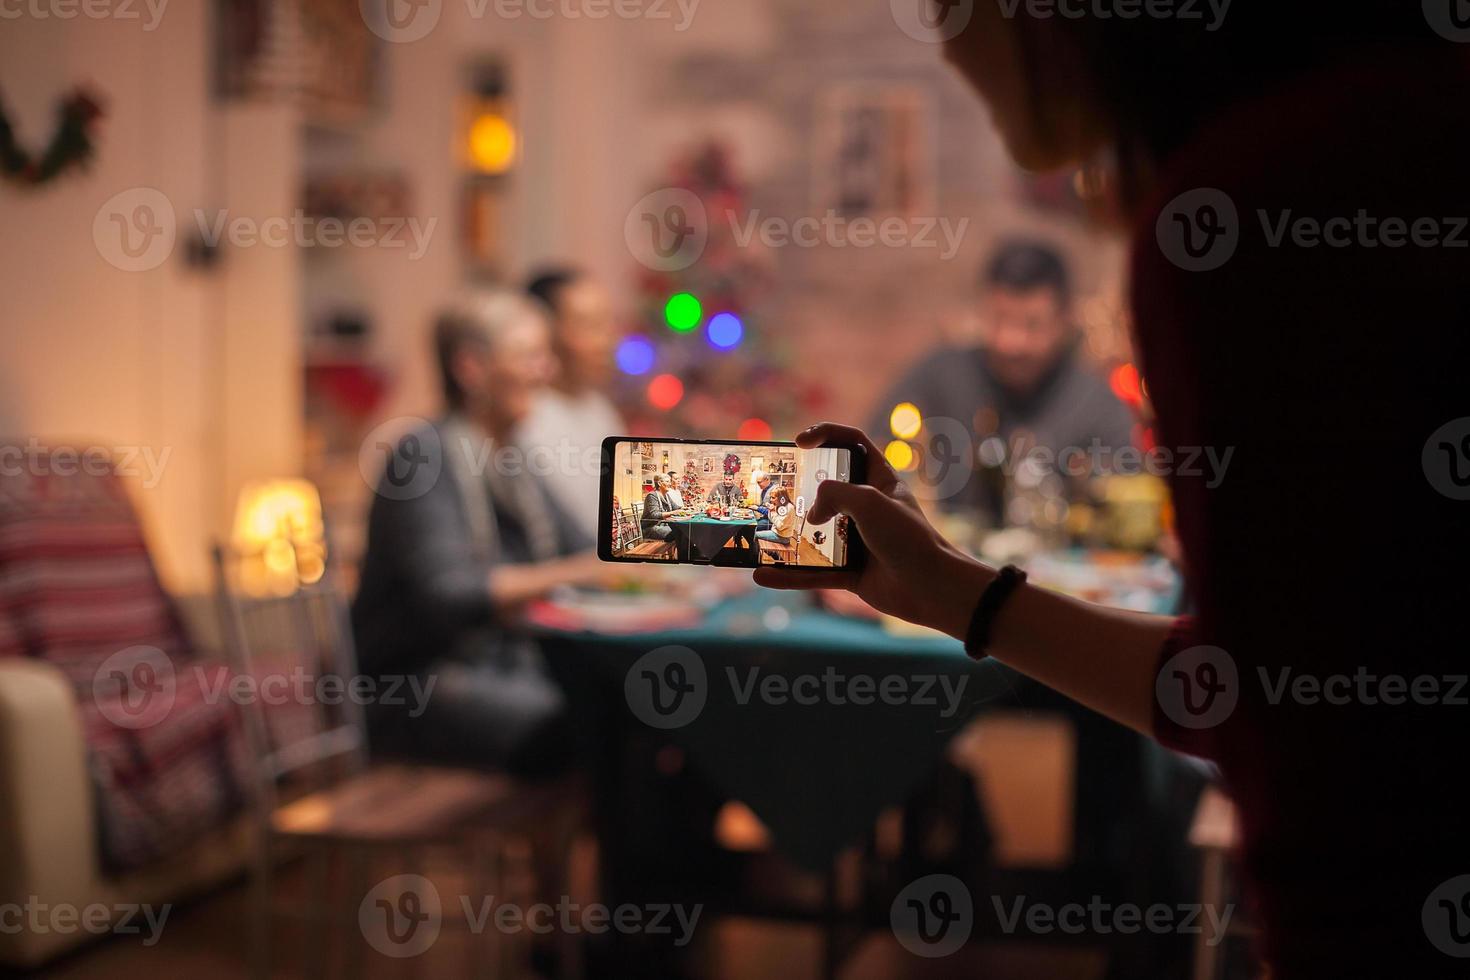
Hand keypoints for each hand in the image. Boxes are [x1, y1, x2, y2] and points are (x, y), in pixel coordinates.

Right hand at [753, 423, 993, 639]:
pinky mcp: (851, 572)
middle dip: (797, 488)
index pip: (852, 443)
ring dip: (787, 535)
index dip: (826, 434)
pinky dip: (790, 575)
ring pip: (815, 534)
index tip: (800, 441)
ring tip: (758, 532)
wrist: (932, 589)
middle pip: (826, 488)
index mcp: (880, 480)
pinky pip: (814, 572)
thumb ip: (834, 494)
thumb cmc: (908, 537)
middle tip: (772, 489)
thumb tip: (812, 516)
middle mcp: (868, 507)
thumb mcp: (869, 501)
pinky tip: (764, 575)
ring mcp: (858, 540)